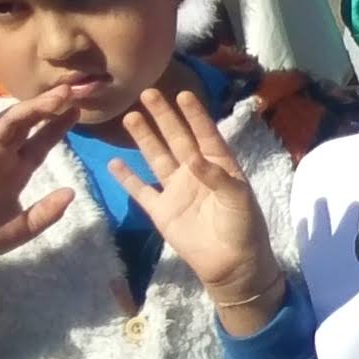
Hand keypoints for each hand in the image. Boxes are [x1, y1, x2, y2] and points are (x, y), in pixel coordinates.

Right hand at [0, 86, 76, 273]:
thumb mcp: (22, 229)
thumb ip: (46, 213)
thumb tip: (72, 192)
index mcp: (17, 171)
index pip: (41, 142)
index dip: (58, 126)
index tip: (77, 110)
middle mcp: (1, 157)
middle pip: (27, 125)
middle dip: (48, 108)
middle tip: (71, 92)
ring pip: (6, 122)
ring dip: (28, 106)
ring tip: (53, 95)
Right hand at [106, 86, 282, 322]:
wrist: (233, 266)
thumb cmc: (244, 228)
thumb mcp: (239, 199)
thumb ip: (218, 177)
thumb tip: (193, 158)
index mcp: (220, 167)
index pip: (205, 134)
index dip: (195, 115)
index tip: (183, 94)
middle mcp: (195, 173)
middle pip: (177, 139)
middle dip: (164, 116)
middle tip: (148, 92)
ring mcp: (176, 191)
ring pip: (157, 158)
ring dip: (144, 138)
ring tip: (131, 116)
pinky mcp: (161, 212)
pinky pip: (141, 191)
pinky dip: (127, 178)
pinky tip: (114, 163)